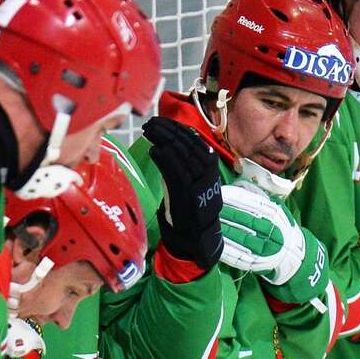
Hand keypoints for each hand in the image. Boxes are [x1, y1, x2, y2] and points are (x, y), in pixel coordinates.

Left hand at [143, 116, 223, 270]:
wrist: (198, 236)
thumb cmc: (191, 209)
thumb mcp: (191, 182)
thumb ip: (183, 165)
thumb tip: (166, 144)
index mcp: (210, 166)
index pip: (193, 140)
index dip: (176, 128)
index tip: (161, 122)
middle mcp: (207, 172)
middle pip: (185, 143)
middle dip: (166, 130)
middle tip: (150, 124)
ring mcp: (199, 182)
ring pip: (180, 153)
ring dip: (162, 140)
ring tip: (148, 132)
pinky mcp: (188, 193)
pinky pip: (175, 170)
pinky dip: (163, 158)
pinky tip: (154, 150)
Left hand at [217, 184, 329, 305]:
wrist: (292, 254)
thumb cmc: (278, 226)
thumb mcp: (275, 206)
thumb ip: (257, 195)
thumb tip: (237, 183)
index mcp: (275, 214)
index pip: (252, 202)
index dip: (234, 197)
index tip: (219, 192)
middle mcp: (272, 230)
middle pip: (245, 219)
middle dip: (226, 212)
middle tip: (208, 206)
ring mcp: (265, 248)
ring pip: (240, 237)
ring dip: (223, 230)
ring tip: (207, 223)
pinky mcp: (257, 263)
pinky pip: (238, 256)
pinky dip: (226, 249)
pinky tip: (214, 242)